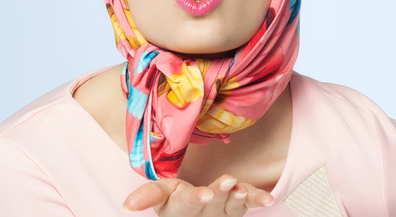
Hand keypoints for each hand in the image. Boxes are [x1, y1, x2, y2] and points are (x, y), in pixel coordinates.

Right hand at [123, 174, 273, 215]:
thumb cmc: (175, 199)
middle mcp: (202, 214)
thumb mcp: (159, 194)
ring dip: (237, 196)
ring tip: (242, 187)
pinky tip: (267, 199)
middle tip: (227, 181)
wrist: (193, 211)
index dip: (194, 199)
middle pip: (210, 204)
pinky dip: (258, 199)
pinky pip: (248, 204)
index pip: (184, 204)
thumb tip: (128, 206)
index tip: (203, 194)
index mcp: (178, 209)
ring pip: (230, 205)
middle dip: (218, 192)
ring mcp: (221, 213)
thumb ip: (147, 196)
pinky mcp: (236, 208)